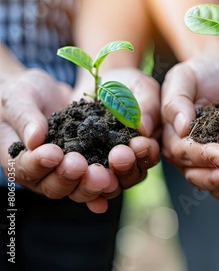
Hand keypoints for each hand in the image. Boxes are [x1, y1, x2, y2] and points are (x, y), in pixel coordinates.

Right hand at [0, 69, 159, 213]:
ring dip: (107, 178)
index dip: (41, 165)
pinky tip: (137, 160)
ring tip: (120, 157)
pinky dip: (128, 170)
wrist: (50, 92)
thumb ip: (25, 118)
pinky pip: (116, 175)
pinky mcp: (102, 164)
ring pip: (91, 187)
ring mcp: (78, 174)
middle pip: (61, 188)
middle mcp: (50, 176)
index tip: (55, 153)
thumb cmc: (24, 95)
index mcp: (24, 163)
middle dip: (77, 179)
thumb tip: (34, 139)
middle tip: (88, 167)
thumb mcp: (19, 99)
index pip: (29, 171)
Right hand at [161, 50, 218, 202]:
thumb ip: (177, 100)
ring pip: (215, 185)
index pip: (185, 152)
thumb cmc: (202, 72)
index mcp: (173, 137)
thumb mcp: (185, 77)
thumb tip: (180, 127)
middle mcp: (187, 155)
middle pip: (198, 175)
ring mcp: (208, 163)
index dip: (205, 156)